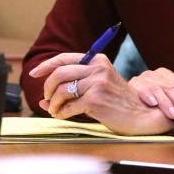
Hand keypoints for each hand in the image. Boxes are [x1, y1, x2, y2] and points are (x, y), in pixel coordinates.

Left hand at [28, 53, 173, 135]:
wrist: (140, 114)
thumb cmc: (118, 101)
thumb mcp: (99, 85)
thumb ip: (74, 86)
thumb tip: (42, 100)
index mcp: (98, 60)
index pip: (65, 58)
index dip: (46, 65)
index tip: (33, 73)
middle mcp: (98, 69)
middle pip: (58, 74)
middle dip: (47, 89)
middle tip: (48, 99)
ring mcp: (97, 84)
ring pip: (60, 91)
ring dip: (53, 104)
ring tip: (55, 110)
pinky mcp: (94, 100)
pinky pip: (67, 107)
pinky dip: (61, 113)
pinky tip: (64, 115)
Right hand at [128, 68, 173, 119]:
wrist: (124, 99)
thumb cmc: (152, 99)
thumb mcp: (170, 93)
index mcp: (169, 75)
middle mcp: (158, 75)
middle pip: (172, 86)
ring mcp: (145, 78)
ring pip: (159, 89)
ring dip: (166, 102)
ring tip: (173, 114)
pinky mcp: (133, 84)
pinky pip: (141, 89)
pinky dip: (147, 95)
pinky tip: (152, 103)